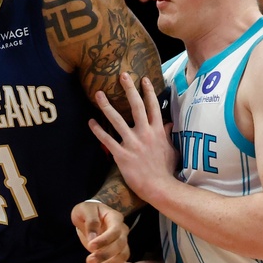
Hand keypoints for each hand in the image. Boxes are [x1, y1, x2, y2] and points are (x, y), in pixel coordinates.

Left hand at [71, 200, 129, 262]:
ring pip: (122, 257)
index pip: (115, 230)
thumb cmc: (87, 211)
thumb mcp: (85, 210)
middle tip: (89, 261)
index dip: (104, 240)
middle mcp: (122, 230)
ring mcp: (122, 242)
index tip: (90, 247)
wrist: (90, 216)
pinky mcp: (118, 252)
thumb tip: (93, 238)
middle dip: (105, 255)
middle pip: (120, 245)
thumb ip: (90, 221)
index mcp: (115, 218)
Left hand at [88, 73, 176, 204]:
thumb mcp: (172, 149)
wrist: (160, 187)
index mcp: (158, 131)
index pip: (153, 106)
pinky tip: (90, 121)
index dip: (148, 91)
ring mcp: (132, 143)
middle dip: (129, 89)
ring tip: (98, 93)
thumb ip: (169, 135)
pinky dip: (98, 130)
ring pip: (117, 119)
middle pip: (136, 106)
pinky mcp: (121, 154)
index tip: (143, 79)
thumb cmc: (166, 170)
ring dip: (107, 105)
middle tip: (122, 75)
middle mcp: (145, 133)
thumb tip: (170, 123)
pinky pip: (107, 139)